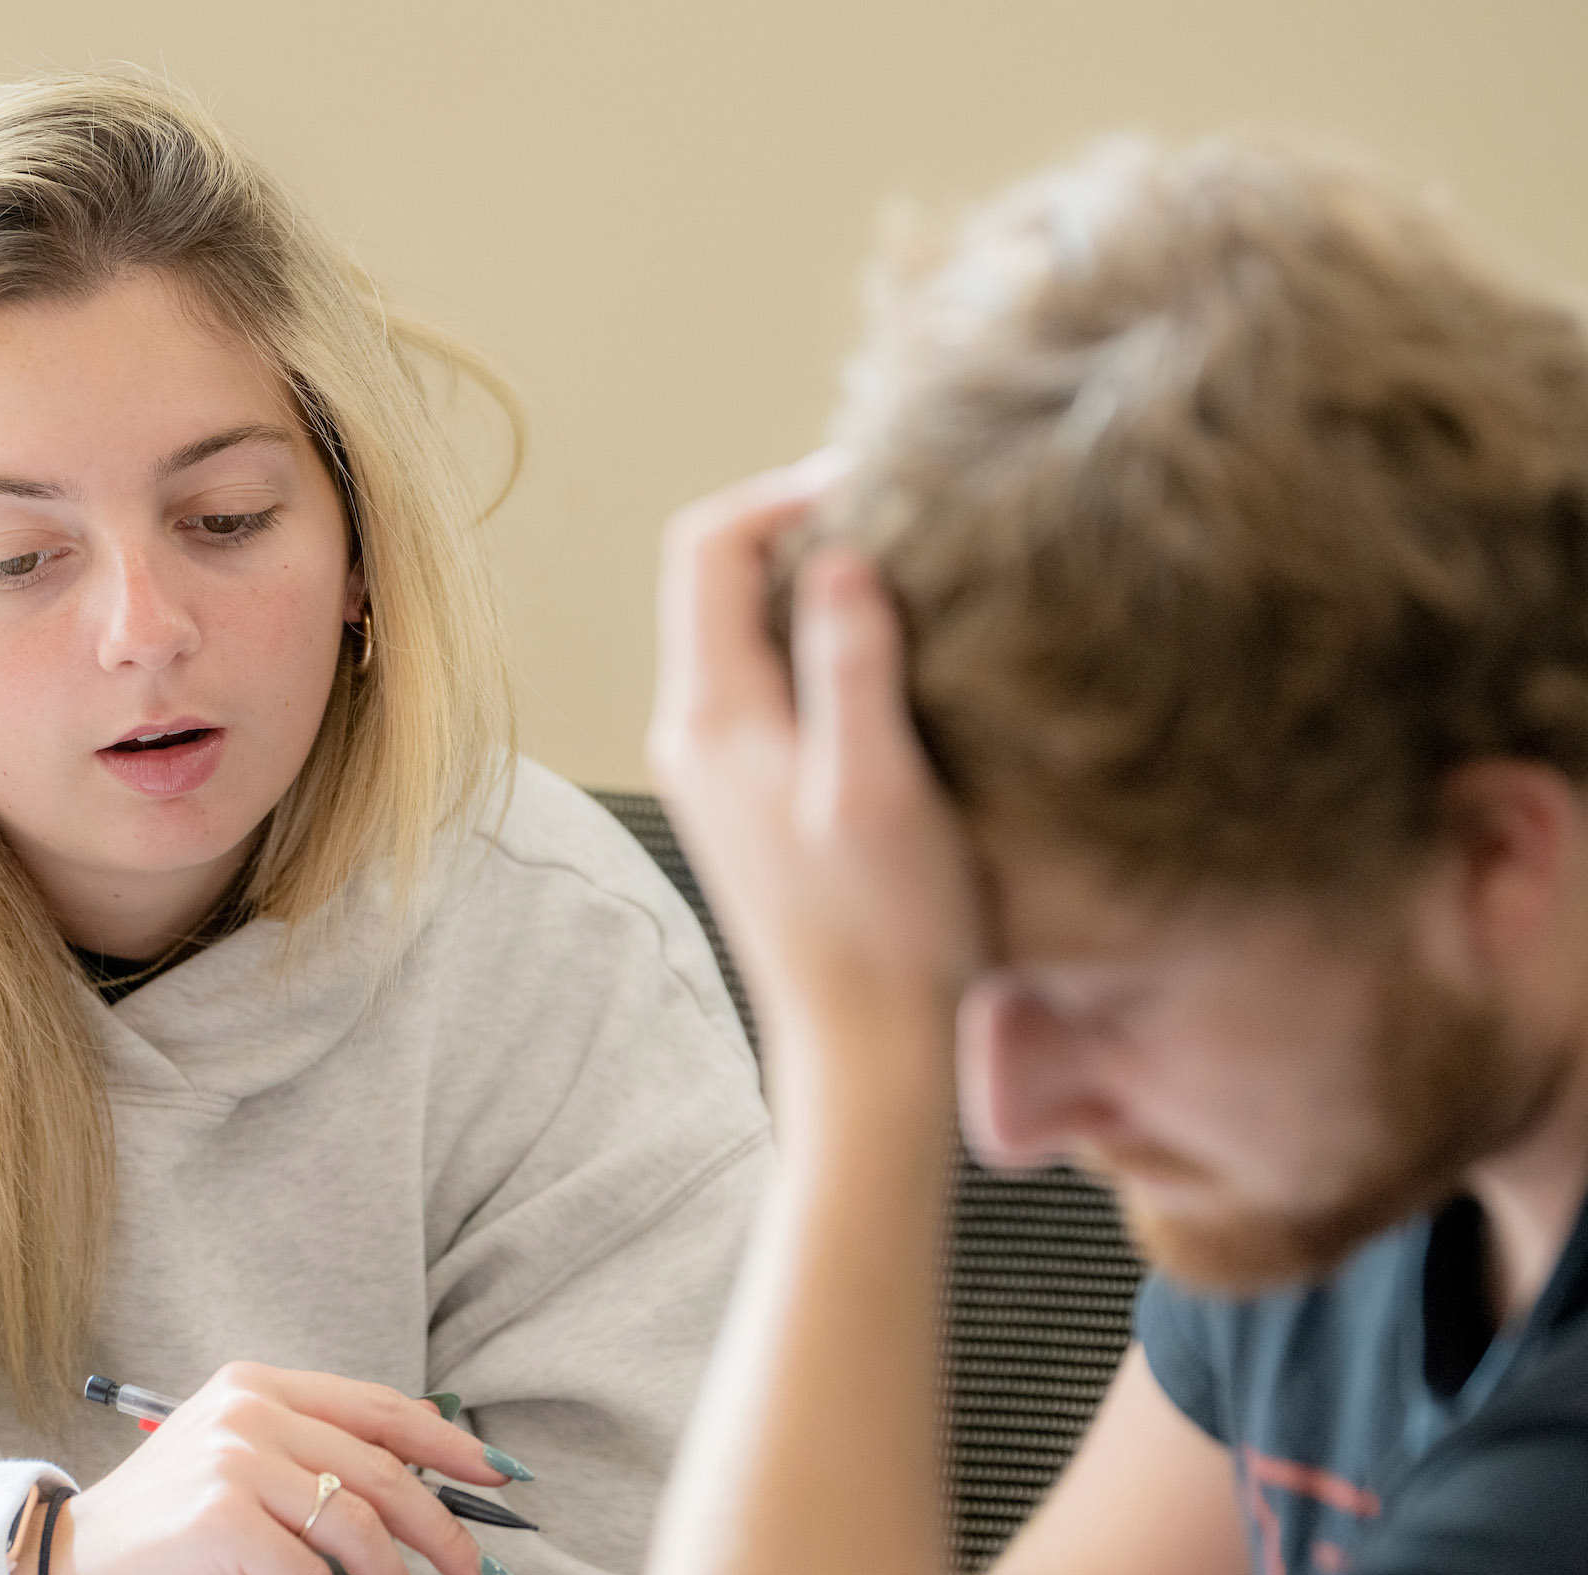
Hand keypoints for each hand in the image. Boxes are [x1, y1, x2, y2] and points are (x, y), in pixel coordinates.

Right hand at [11, 1364, 521, 1574]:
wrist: (65, 1570)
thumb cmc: (165, 1529)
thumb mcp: (240, 1462)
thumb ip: (313, 1450)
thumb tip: (420, 1456)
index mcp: (263, 1386)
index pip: (381, 1408)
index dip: (450, 1443)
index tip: (502, 1477)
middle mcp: (252, 1410)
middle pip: (384, 1470)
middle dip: (446, 1530)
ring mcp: (234, 1460)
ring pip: (357, 1524)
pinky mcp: (220, 1520)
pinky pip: (307, 1574)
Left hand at [650, 455, 982, 1079]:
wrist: (866, 1050)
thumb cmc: (885, 929)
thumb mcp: (877, 787)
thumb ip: (850, 666)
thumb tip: (838, 555)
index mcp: (711, 716)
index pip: (708, 546)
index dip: (784, 496)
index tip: (877, 489)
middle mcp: (694, 734)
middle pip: (722, 582)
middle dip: (806, 534)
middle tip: (910, 527)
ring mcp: (717, 771)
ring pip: (750, 634)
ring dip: (819, 595)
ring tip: (915, 587)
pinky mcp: (751, 802)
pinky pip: (771, 689)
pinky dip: (824, 655)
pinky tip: (898, 672)